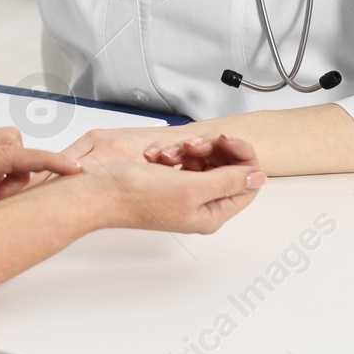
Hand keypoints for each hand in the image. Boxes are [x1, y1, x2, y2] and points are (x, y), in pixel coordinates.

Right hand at [65, 132, 264, 234]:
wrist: (97, 192)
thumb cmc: (135, 197)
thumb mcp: (190, 189)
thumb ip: (228, 182)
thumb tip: (257, 178)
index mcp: (211, 214)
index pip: (246, 183)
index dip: (240, 157)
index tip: (225, 140)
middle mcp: (200, 206)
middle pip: (225, 169)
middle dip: (209, 150)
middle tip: (191, 143)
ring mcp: (183, 194)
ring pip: (202, 162)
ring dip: (187, 149)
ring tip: (166, 152)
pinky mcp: (167, 184)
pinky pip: (181, 162)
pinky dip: (171, 153)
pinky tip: (156, 155)